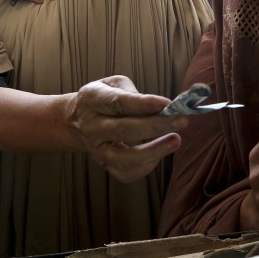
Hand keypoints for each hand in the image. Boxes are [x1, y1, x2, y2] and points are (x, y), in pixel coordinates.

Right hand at [70, 76, 188, 182]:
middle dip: (155, 126)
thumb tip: (162, 107)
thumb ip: (134, 93)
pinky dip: (145, 167)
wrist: (77, 121)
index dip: (144, 104)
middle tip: (181, 120)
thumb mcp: (114, 84)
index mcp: (92, 99)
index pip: (118, 103)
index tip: (168, 103)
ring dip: (154, 151)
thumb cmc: (105, 99)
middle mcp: (92, 126)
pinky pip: (126, 173)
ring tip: (176, 140)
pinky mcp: (104, 165)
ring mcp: (97, 149)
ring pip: (124, 157)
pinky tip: (158, 154)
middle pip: (123, 129)